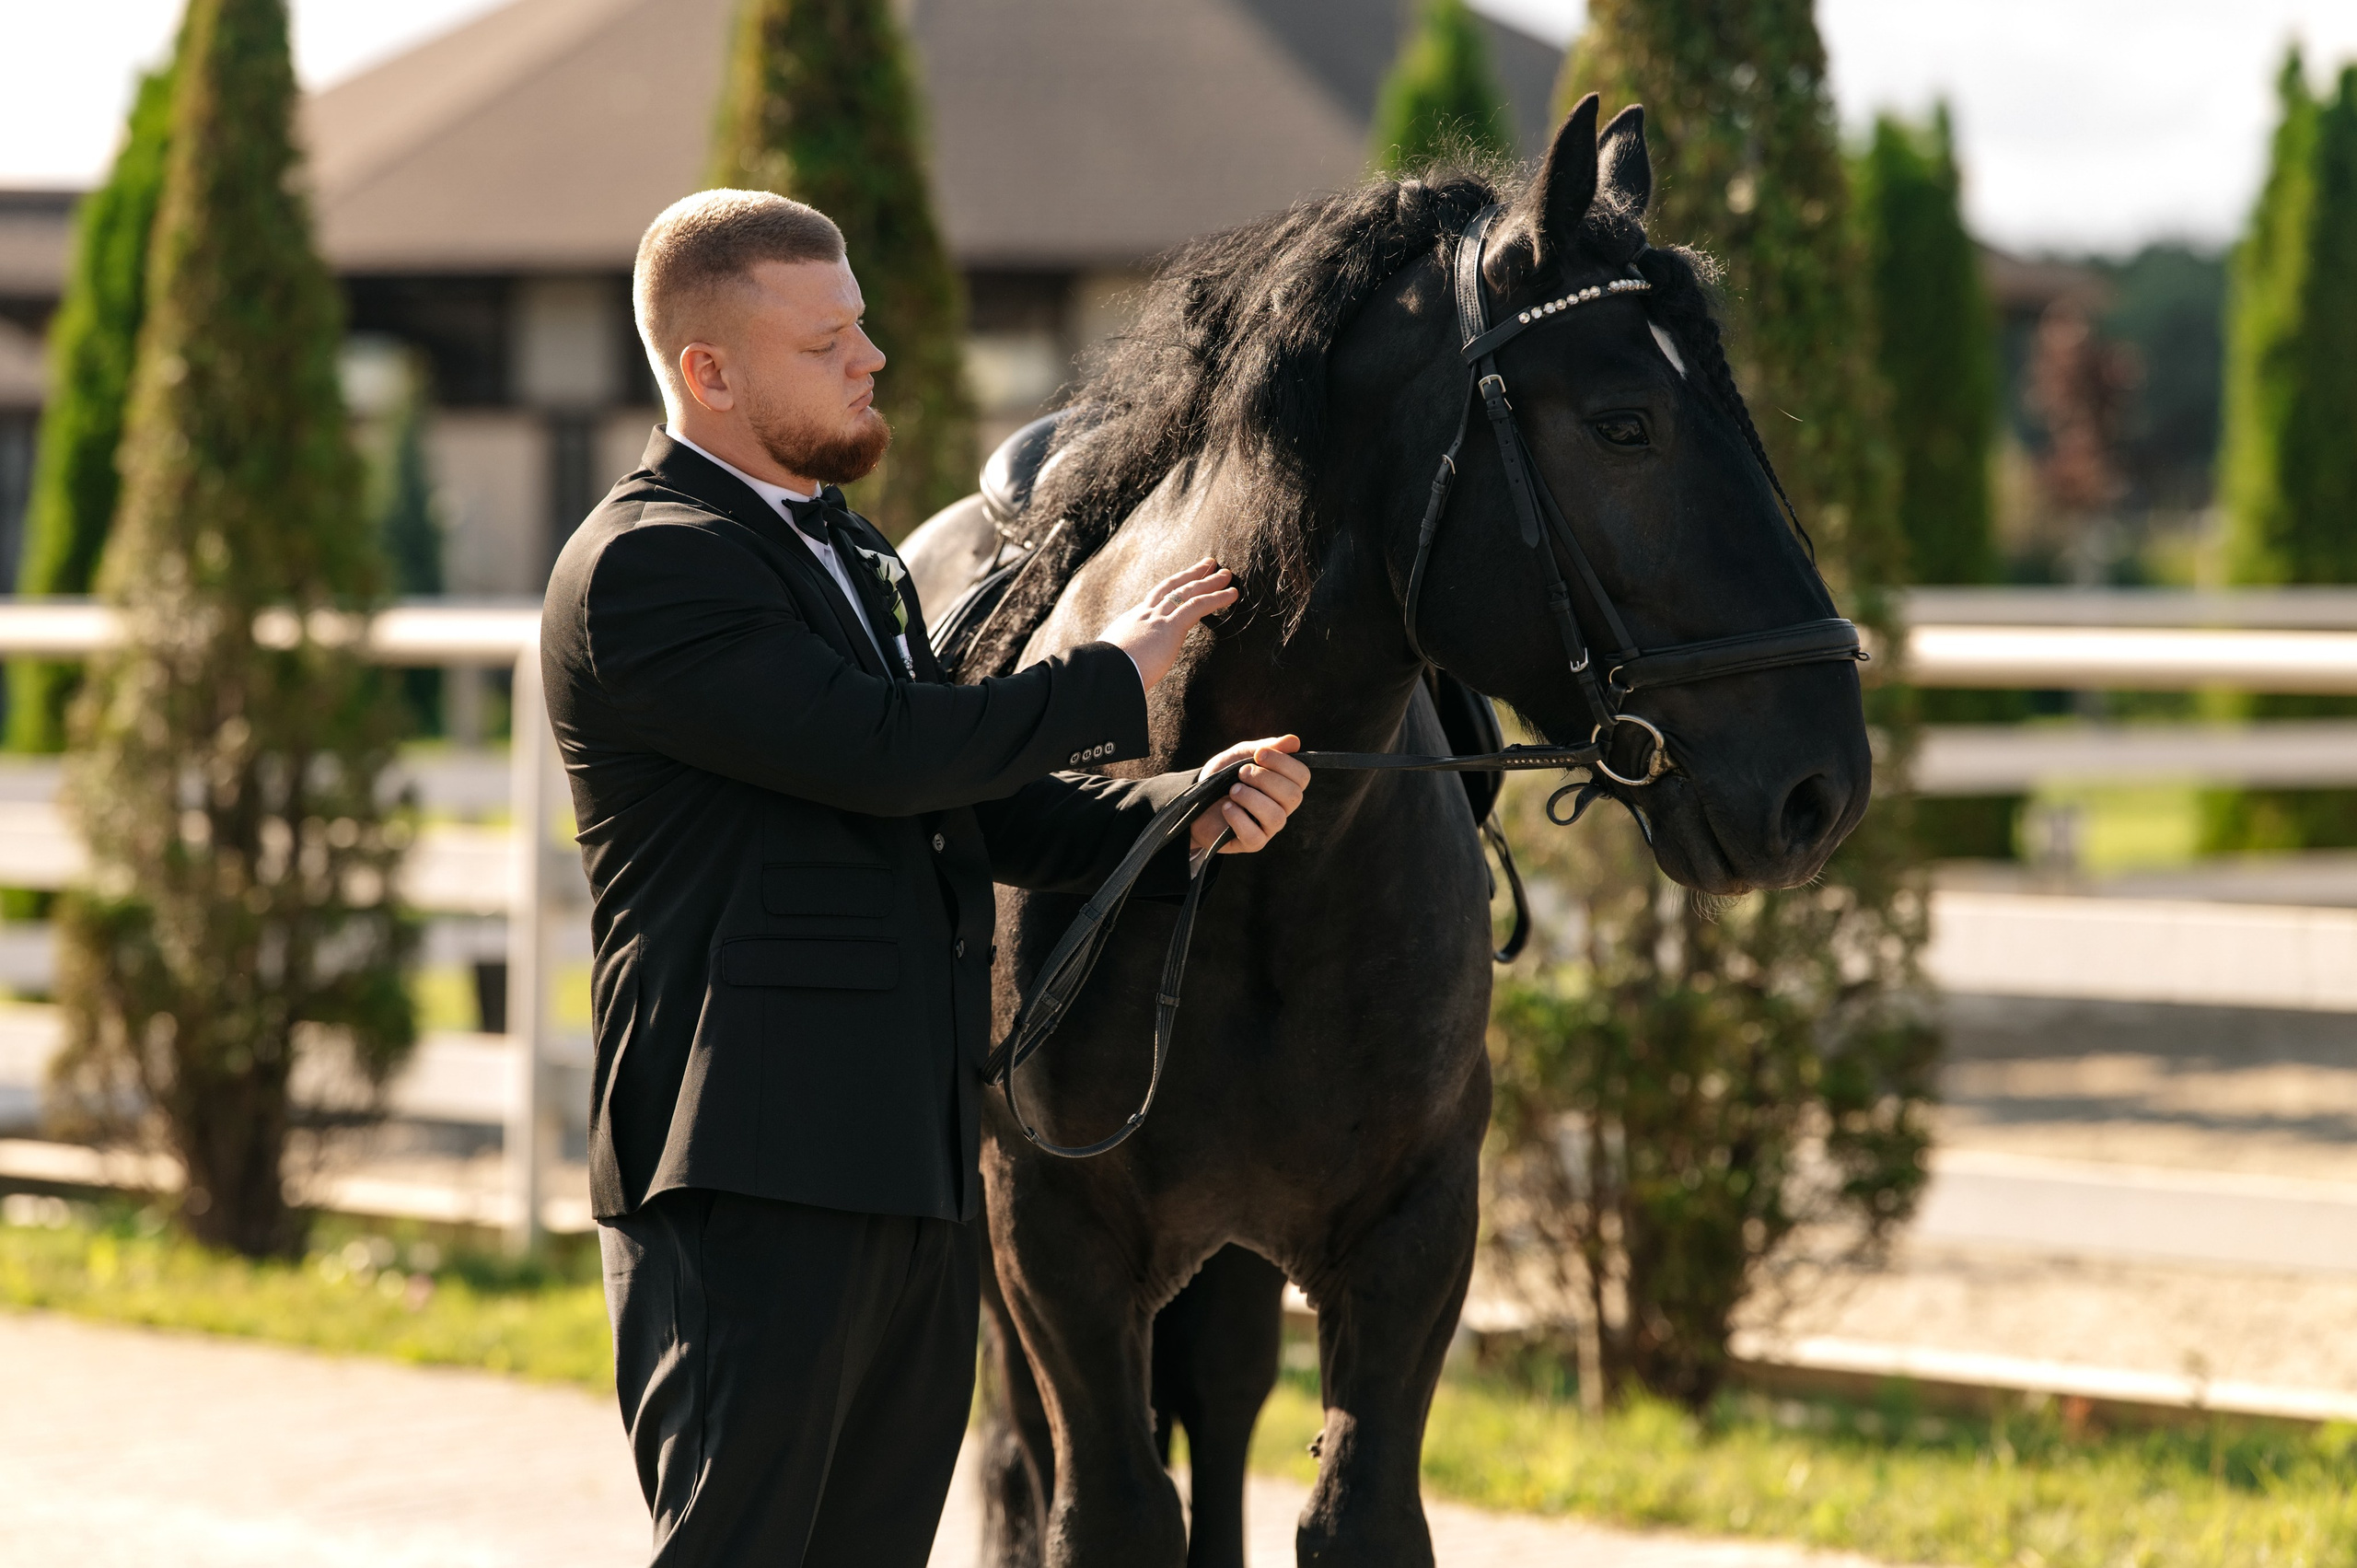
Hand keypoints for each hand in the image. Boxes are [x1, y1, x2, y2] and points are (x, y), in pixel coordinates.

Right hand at [1098, 558, 1238, 689]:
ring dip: (1209, 582)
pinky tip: (1232, 594)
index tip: (1182, 581)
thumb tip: (1123, 673)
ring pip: (1187, 592)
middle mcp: (1144, 614)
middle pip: (1171, 587)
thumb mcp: (1112, 662)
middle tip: (1208, 564)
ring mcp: (1158, 618)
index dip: (1170, 589)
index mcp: (1131, 623)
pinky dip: (1217, 598)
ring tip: (1226, 574)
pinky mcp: (1170, 627)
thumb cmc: (1106, 675)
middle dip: (1191, 574)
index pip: (1154, 600)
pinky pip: (1198, 606)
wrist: (1103, 674)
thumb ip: (1122, 660)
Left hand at [1190, 735, 1308, 855]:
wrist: (1195, 800)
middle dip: (1265, 779)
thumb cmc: (1223, 778)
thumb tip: (1294, 741)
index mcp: (1284, 785)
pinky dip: (1238, 817)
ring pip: (1276, 816)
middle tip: (1241, 772)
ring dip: (1251, 798)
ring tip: (1232, 790)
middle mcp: (1282, 807)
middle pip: (1293, 796)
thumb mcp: (1240, 756)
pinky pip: (1254, 835)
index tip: (1259, 754)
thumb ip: (1265, 747)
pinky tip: (1227, 807)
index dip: (1284, 763)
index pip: (1302, 776)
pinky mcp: (1252, 843)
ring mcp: (1268, 828)